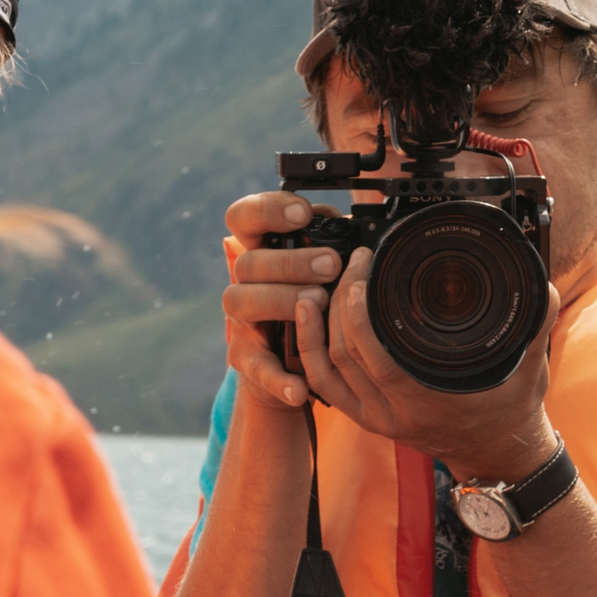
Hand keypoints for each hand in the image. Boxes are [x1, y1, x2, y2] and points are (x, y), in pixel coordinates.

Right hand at [219, 190, 341, 412]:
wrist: (294, 363)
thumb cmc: (315, 302)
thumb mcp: (323, 268)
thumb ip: (330, 244)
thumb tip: (355, 227)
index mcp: (261, 251)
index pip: (244, 217)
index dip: (267, 210)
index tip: (302, 214)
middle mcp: (244, 283)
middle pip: (248, 261)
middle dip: (290, 260)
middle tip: (330, 264)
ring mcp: (241, 322)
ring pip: (241, 302)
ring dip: (281, 301)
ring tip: (318, 303)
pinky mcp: (247, 360)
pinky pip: (257, 368)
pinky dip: (279, 378)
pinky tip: (300, 386)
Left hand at [295, 247, 561, 481]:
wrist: (499, 457)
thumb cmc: (511, 413)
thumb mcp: (530, 371)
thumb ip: (536, 327)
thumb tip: (545, 288)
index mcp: (425, 402)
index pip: (375, 357)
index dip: (357, 313)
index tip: (363, 271)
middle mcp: (393, 415)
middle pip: (344, 355)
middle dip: (337, 304)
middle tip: (349, 264)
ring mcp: (376, 419)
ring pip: (326, 372)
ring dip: (313, 329)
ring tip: (312, 288)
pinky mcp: (367, 419)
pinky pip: (325, 388)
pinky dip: (310, 356)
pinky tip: (307, 325)